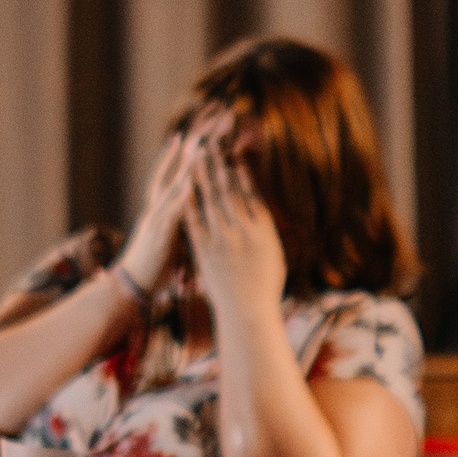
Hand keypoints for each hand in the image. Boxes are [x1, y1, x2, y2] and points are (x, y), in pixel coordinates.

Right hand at [117, 115, 221, 294]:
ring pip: (173, 185)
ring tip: (198, 143)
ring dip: (185, 165)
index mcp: (163, 208)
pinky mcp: (159, 234)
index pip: (177, 173)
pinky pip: (170, 213)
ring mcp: (157, 217)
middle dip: (190, 147)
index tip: (197, 133)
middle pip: (176, 169)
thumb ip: (179, 222)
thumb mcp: (171, 237)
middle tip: (202, 126)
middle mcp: (158, 206)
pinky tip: (189, 182)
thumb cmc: (154, 264)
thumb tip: (190, 213)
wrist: (131, 287)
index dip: (187, 154)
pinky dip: (179, 197)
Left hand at [183, 151, 287, 315]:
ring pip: (211, 199)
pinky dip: (189, 200)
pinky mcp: (205, 249)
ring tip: (196, 156)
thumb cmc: (265, 288)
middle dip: (219, 165)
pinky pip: (195, 219)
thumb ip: (266, 233)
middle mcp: (244, 230)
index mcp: (264, 231)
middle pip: (230, 190)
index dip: (242, 173)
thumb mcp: (274, 256)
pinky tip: (183, 185)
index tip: (235, 155)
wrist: (248, 312)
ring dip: (202, 175)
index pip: (252, 194)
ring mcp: (223, 238)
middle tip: (211, 144)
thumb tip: (261, 215)